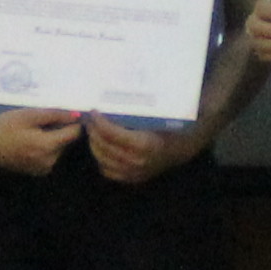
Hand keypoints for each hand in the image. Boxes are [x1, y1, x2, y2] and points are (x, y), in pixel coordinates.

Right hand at [0, 104, 81, 176]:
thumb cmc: (5, 126)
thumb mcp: (29, 115)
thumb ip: (55, 115)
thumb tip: (77, 115)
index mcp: (48, 146)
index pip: (74, 133)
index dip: (72, 122)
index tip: (63, 115)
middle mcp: (49, 161)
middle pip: (66, 141)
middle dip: (58, 130)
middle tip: (39, 122)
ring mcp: (43, 169)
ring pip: (58, 149)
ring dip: (51, 139)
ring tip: (32, 132)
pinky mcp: (37, 172)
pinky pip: (49, 157)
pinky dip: (44, 148)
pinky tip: (28, 142)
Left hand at [85, 113, 205, 183]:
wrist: (181, 150)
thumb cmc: (171, 128)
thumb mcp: (159, 116)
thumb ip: (141, 109)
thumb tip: (121, 90)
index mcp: (144, 144)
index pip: (112, 134)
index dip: (99, 122)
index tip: (94, 111)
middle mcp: (136, 161)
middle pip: (103, 146)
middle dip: (93, 130)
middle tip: (89, 117)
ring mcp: (133, 173)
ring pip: (102, 159)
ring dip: (94, 143)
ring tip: (92, 129)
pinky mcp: (130, 179)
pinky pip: (107, 171)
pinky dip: (101, 158)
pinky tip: (100, 146)